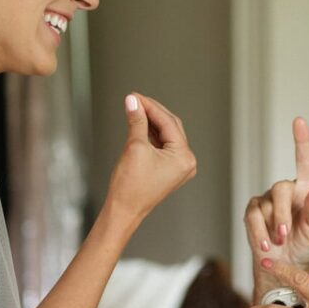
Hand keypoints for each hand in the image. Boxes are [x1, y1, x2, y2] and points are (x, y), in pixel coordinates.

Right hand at [105, 93, 196, 226]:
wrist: (123, 211)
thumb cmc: (130, 187)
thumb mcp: (134, 147)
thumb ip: (136, 121)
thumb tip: (133, 102)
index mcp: (184, 157)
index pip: (168, 122)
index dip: (150, 106)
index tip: (135, 96)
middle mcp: (185, 162)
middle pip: (170, 126)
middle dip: (151, 112)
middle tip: (134, 100)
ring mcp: (177, 167)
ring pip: (165, 135)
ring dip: (150, 122)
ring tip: (134, 109)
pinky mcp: (168, 170)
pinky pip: (161, 145)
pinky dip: (150, 134)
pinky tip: (139, 124)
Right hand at [244, 118, 308, 283]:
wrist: (288, 264)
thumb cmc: (307, 243)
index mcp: (307, 188)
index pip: (304, 160)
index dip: (301, 140)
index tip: (299, 121)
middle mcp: (286, 190)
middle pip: (280, 188)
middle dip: (281, 214)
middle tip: (284, 234)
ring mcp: (267, 200)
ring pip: (265, 205)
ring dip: (272, 227)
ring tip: (278, 242)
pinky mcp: (253, 212)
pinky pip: (252, 217)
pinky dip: (258, 232)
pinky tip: (266, 245)